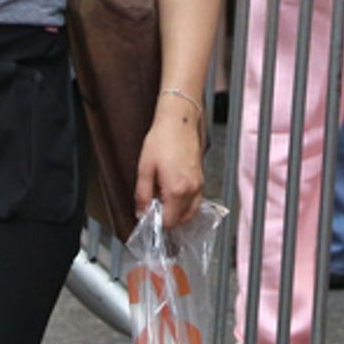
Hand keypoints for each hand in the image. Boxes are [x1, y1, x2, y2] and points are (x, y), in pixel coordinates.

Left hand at [134, 102, 203, 229]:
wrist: (179, 122)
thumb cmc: (161, 140)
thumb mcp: (145, 167)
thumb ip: (142, 193)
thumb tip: (141, 212)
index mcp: (177, 190)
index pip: (169, 221)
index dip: (156, 221)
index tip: (147, 214)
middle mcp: (192, 191)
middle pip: (181, 220)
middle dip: (167, 217)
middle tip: (153, 205)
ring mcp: (200, 186)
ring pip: (190, 212)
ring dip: (177, 212)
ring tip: (162, 199)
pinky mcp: (202, 179)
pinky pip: (196, 201)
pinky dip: (185, 204)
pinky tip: (173, 192)